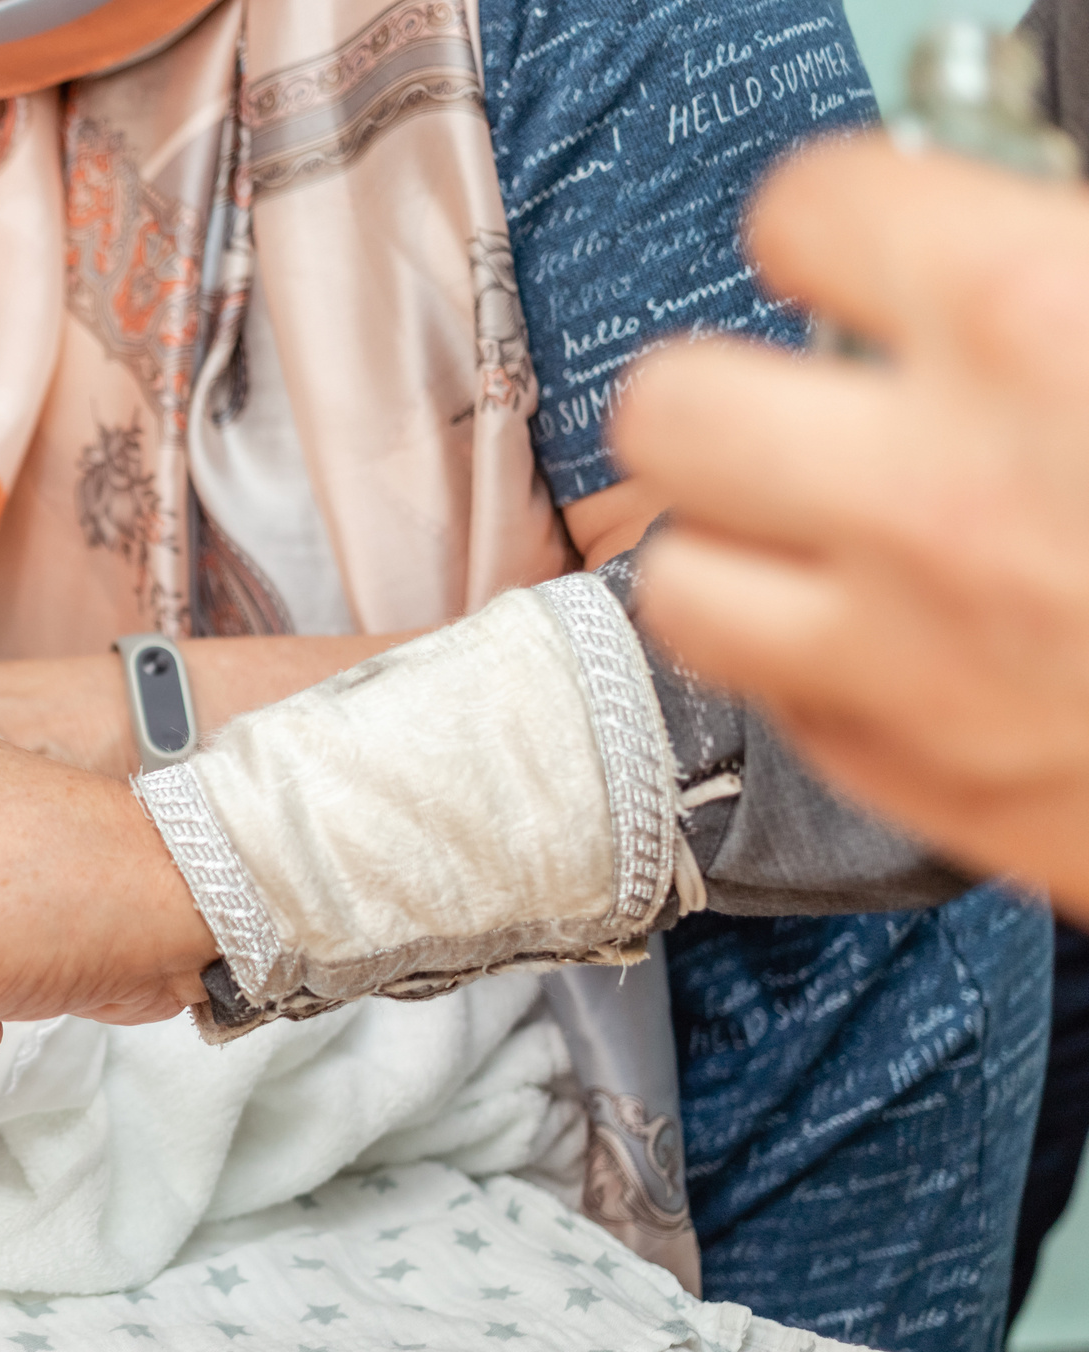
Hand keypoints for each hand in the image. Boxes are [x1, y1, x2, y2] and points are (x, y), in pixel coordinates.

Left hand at [615, 137, 1088, 919]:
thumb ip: (1074, 257)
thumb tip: (1009, 215)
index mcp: (1031, 320)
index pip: (804, 210)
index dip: (843, 225)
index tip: (866, 249)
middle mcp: (933, 489)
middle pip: (669, 406)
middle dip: (738, 389)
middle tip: (806, 400)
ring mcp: (905, 651)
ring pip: (684, 575)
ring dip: (742, 544)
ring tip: (824, 530)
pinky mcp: (910, 775)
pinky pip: (769, 699)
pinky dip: (807, 663)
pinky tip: (889, 634)